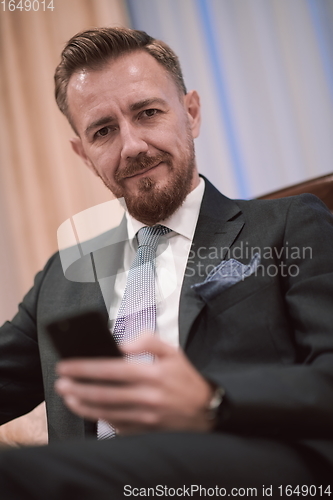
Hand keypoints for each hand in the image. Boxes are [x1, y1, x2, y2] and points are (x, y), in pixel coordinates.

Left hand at [55, 335, 214, 434]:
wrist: (205, 410)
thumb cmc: (186, 379)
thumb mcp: (173, 352)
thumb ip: (148, 341)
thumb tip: (122, 344)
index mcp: (152, 374)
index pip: (111, 369)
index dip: (85, 368)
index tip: (67, 365)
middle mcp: (147, 397)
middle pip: (103, 393)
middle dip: (77, 387)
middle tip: (60, 382)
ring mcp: (145, 417)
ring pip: (105, 412)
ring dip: (82, 405)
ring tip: (68, 396)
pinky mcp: (144, 431)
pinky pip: (116, 426)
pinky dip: (99, 418)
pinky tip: (88, 409)